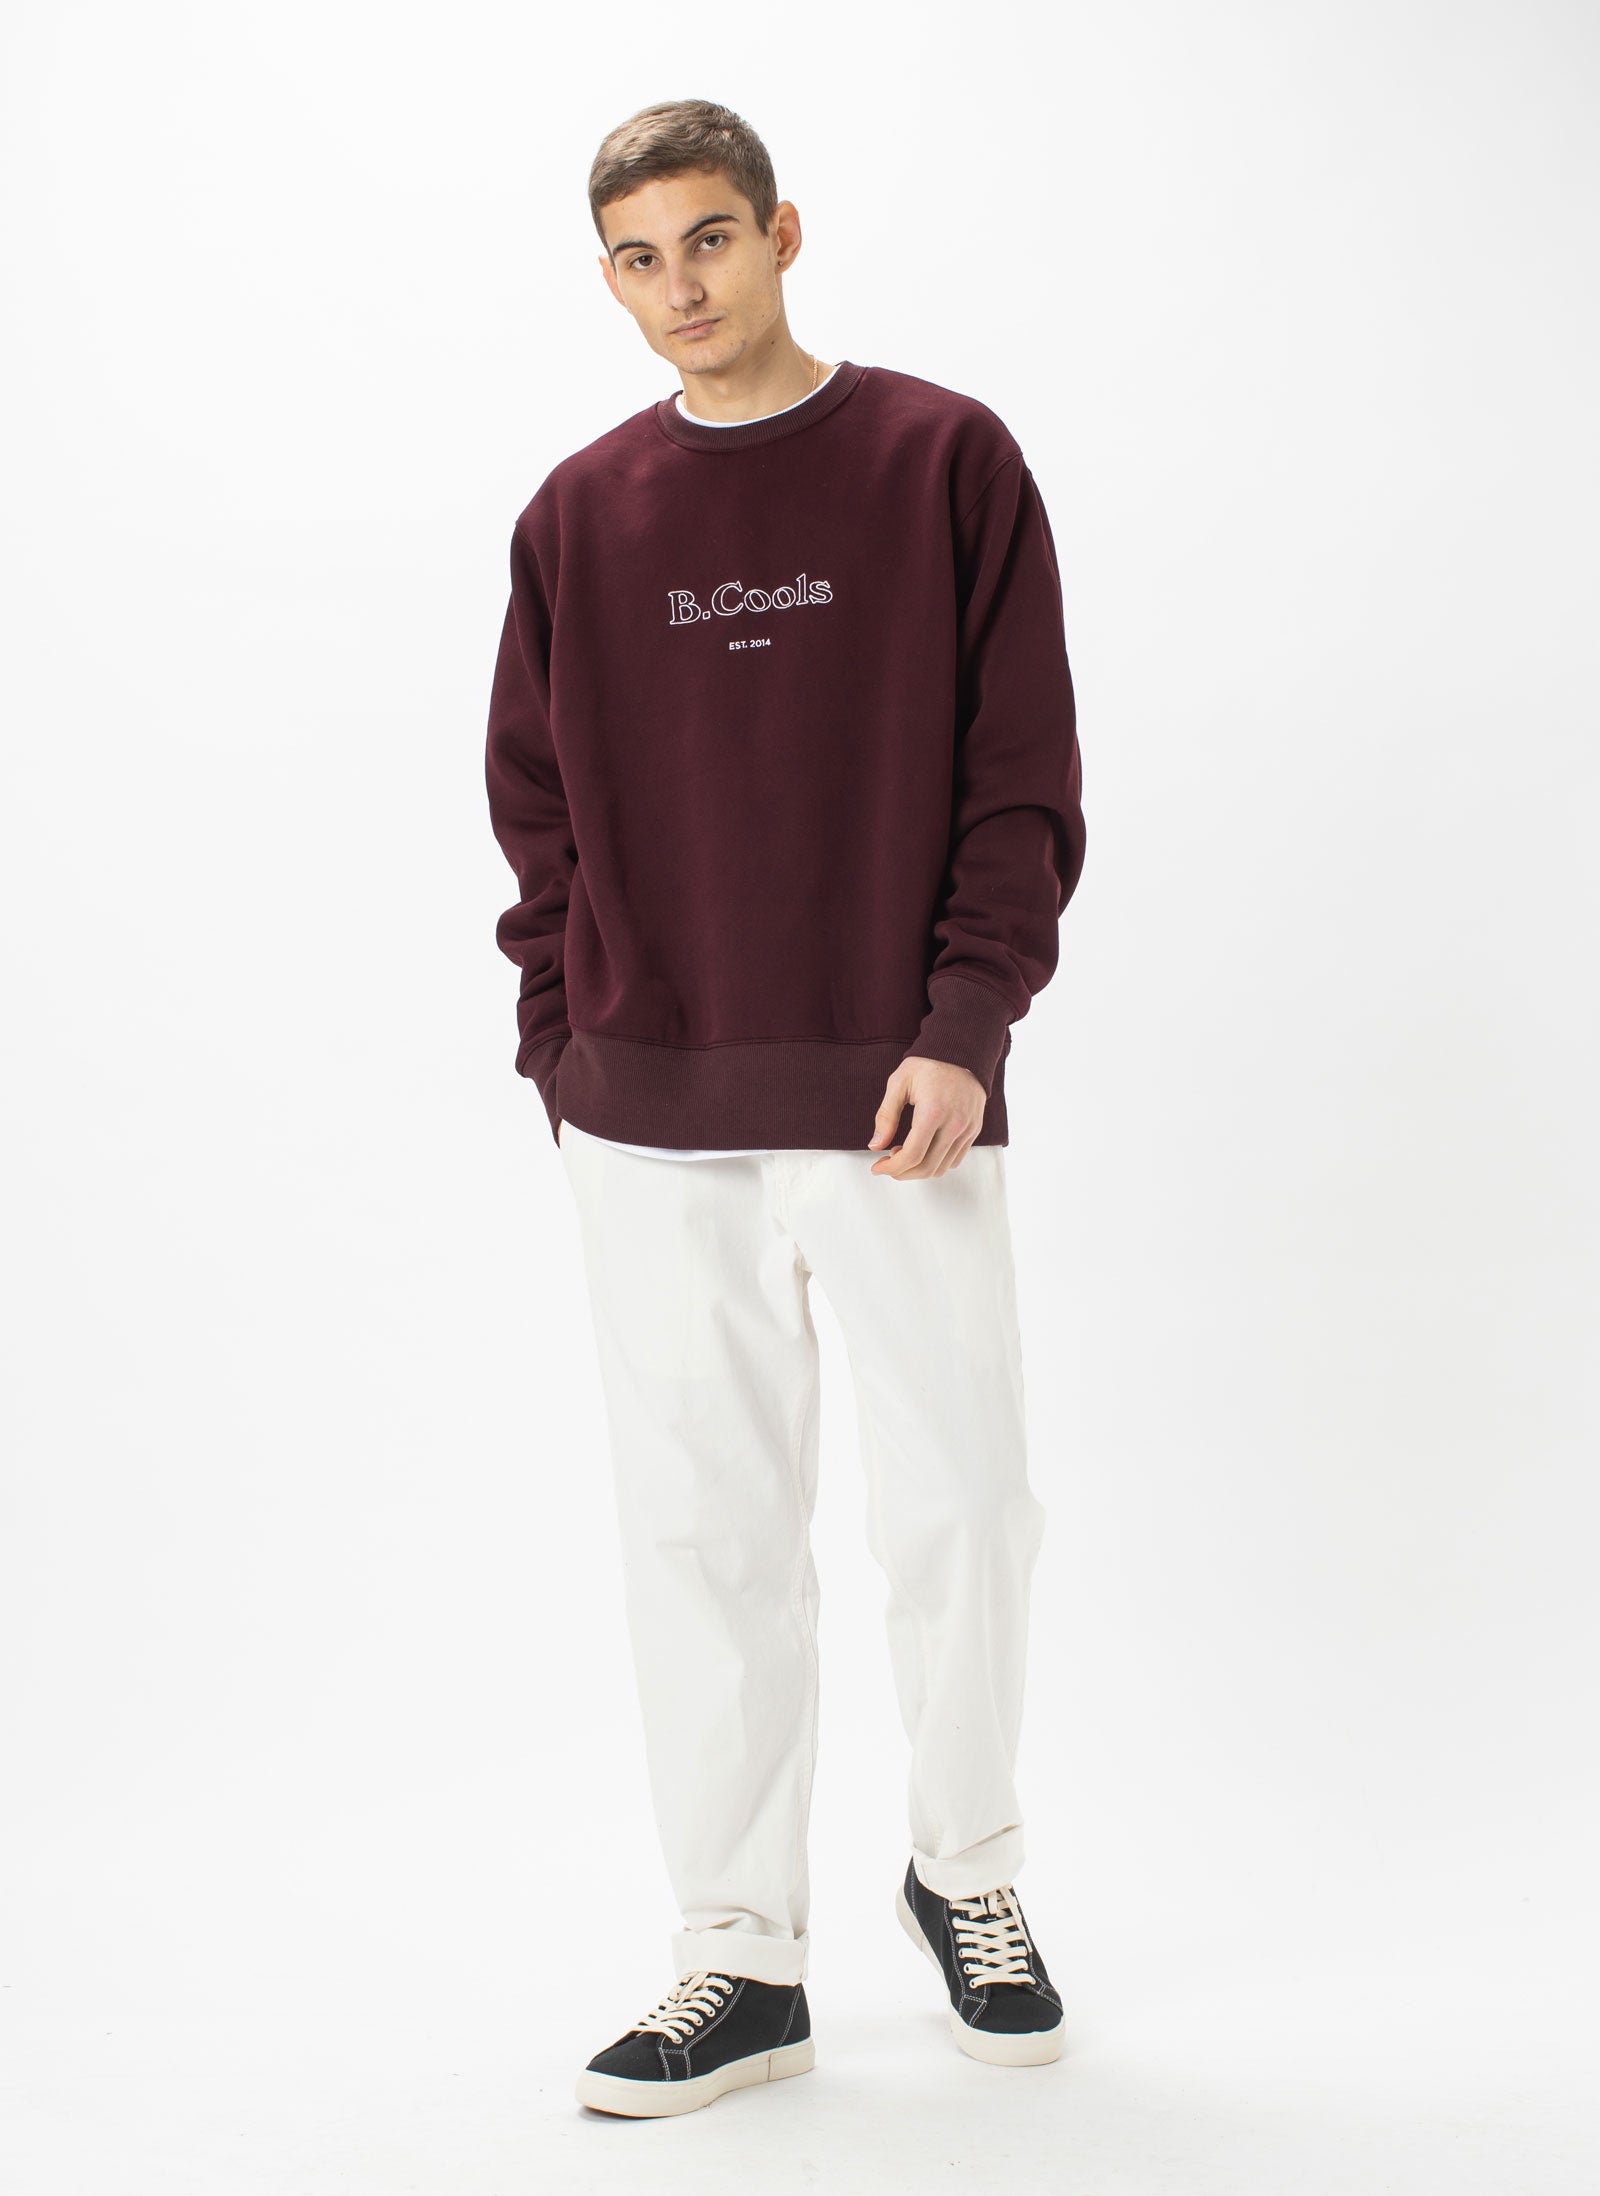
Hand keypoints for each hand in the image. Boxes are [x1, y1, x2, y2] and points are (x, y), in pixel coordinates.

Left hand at [868, 1057, 984, 1178]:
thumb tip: (875, 1146)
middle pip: (927, 1167)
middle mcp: (954, 1124)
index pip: (912, 1155)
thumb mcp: (899, 1083)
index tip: (878, 1167)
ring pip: (942, 1168)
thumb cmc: (928, 1065)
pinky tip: (923, 1149)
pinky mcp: (974, 1130)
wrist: (961, 1052)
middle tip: (888, 1164)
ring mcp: (968, 1129)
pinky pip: (955, 1160)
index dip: (892, 1168)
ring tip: (904, 1152)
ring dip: (919, 1169)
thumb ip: (885, 1116)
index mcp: (933, 1111)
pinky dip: (936, 1163)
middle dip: (902, 1173)